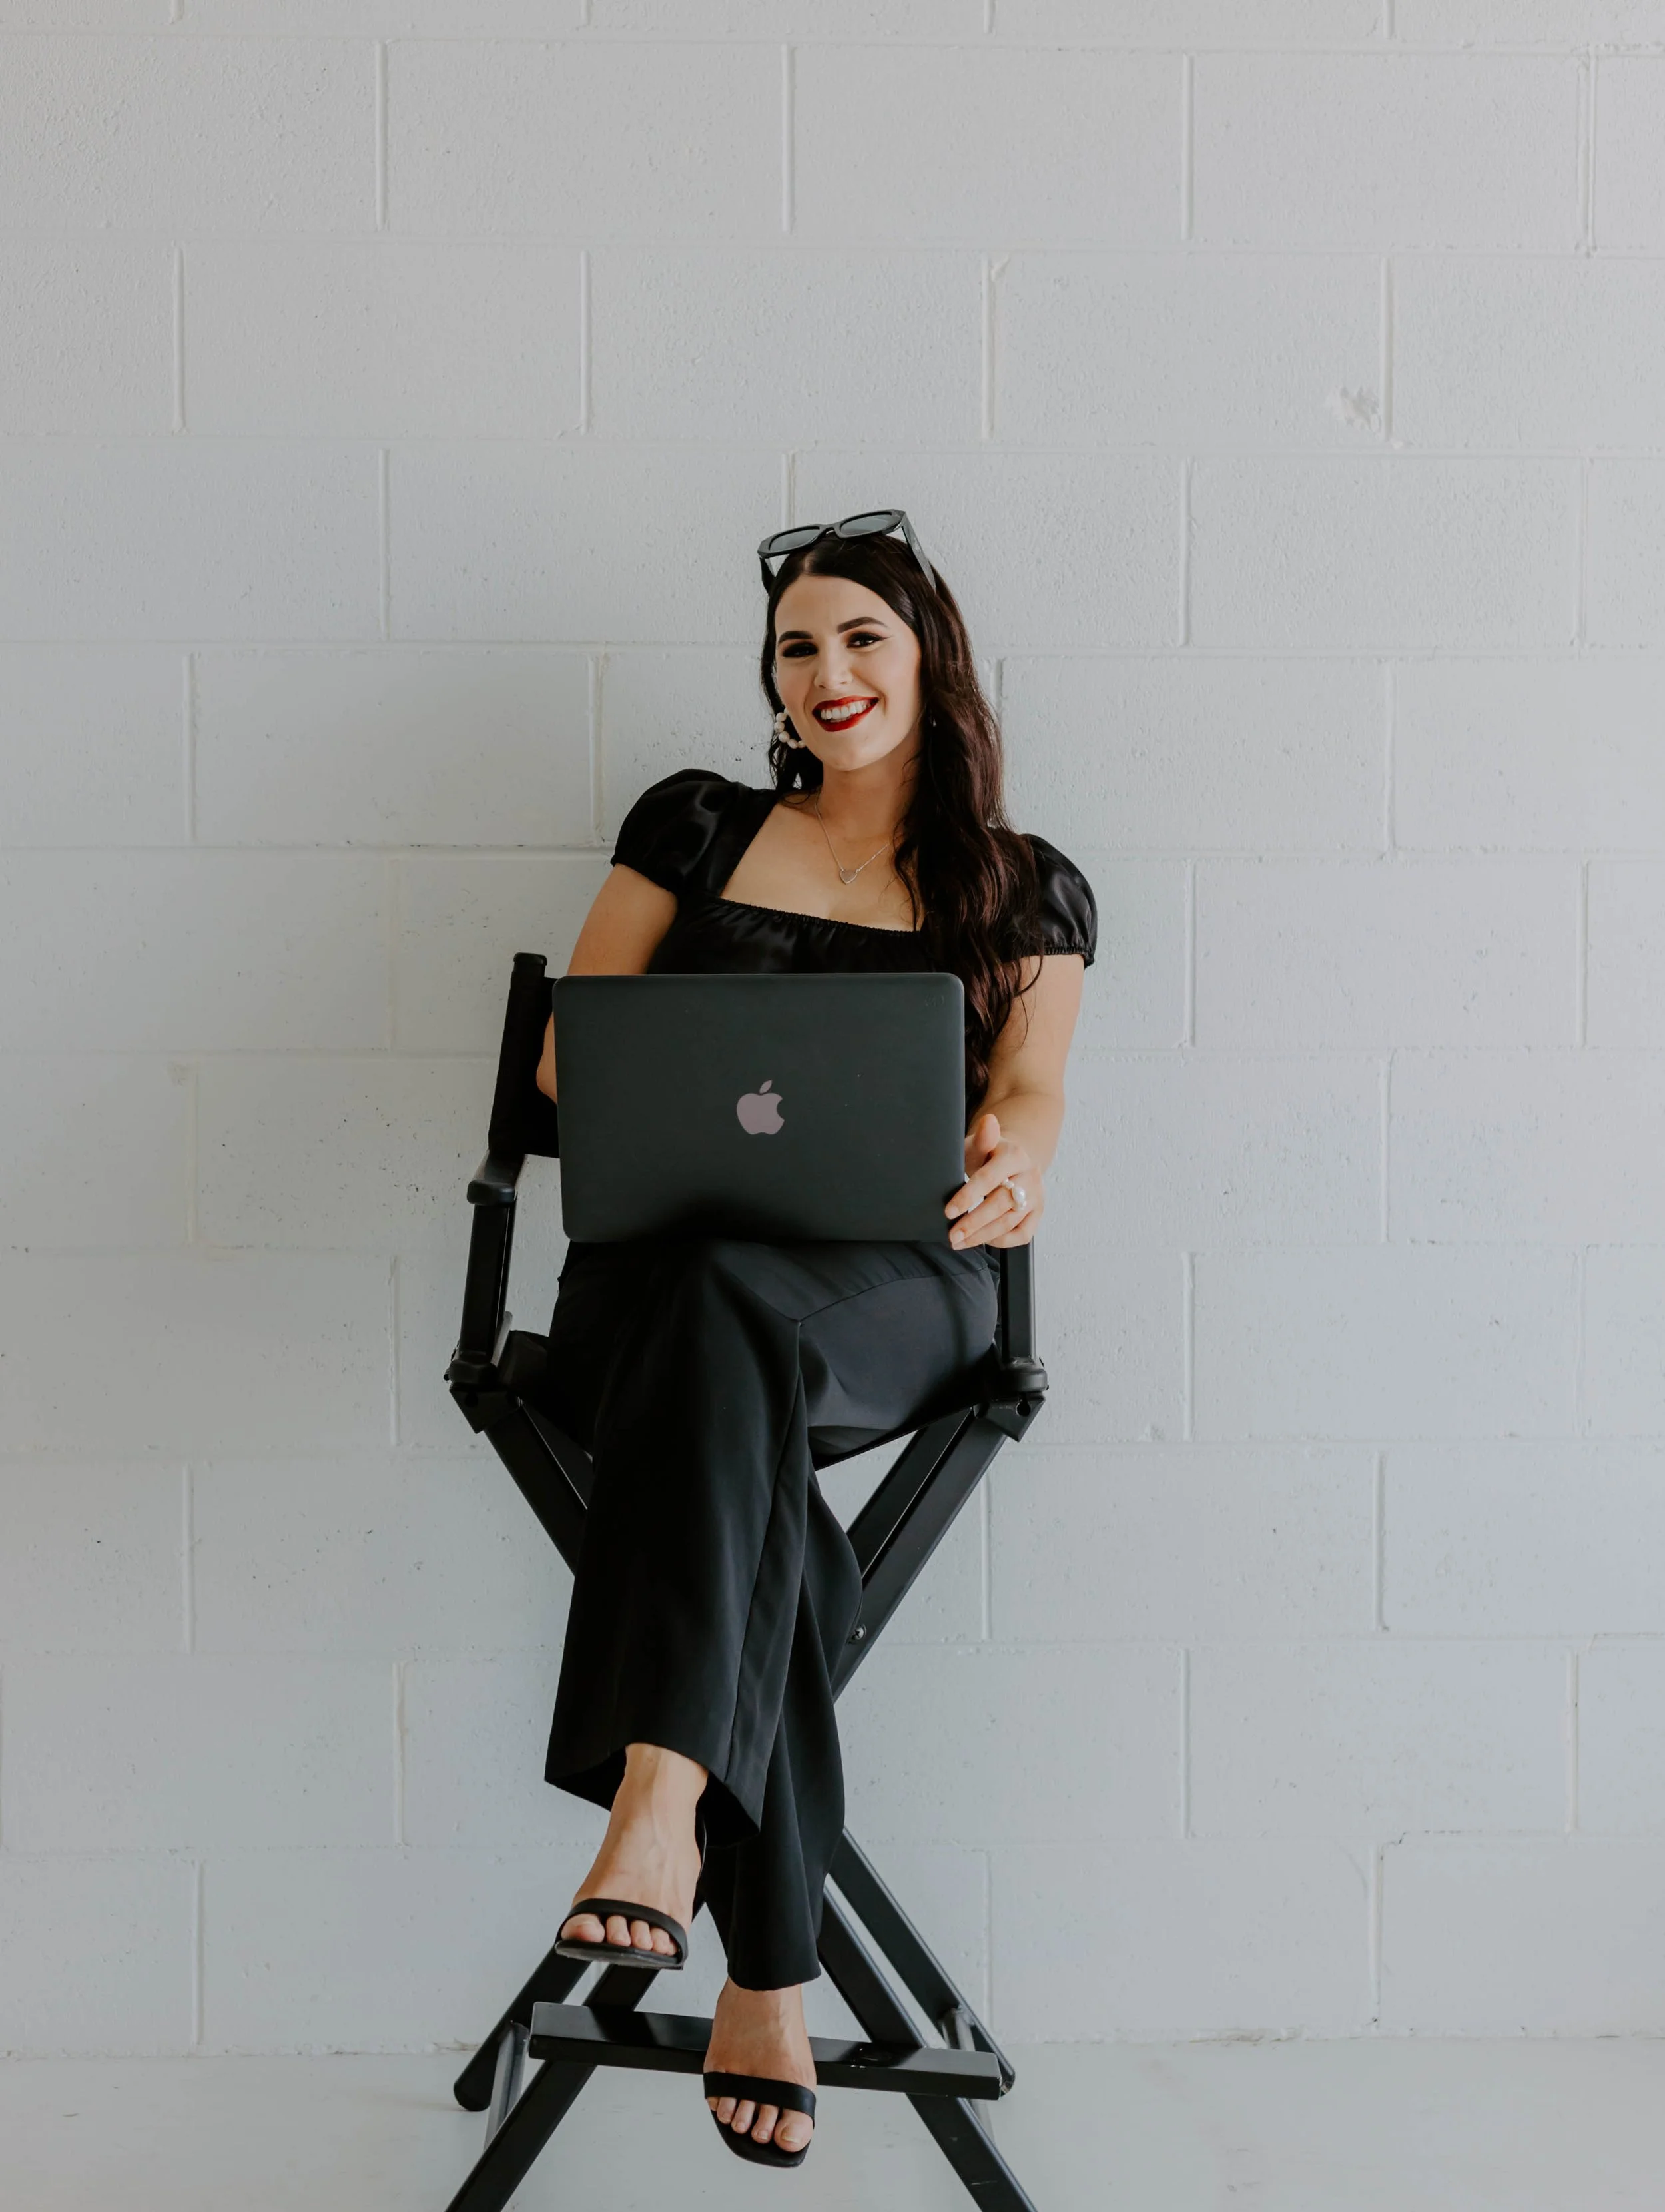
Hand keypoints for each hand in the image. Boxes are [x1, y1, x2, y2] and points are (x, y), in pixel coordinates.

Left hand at [945, 1112, 1041, 1249]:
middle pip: (1000, 1204)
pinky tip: (983, 1239)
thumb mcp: (981, 1143)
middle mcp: (1029, 1177)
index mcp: (1014, 1155)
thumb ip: (982, 1138)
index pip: (989, 1178)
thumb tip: (988, 1122)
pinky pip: (1023, 1234)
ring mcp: (1036, 1196)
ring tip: (959, 1241)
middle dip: (974, 1222)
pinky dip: (1002, 1241)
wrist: (1015, 1158)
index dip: (968, 1196)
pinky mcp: (1038, 1212)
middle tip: (952, 1235)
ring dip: (983, 1236)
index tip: (949, 1211)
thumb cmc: (990, 1153)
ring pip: (1010, 1222)